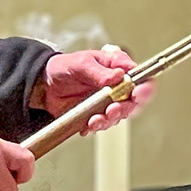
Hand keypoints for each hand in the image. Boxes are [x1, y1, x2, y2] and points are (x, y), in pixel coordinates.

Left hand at [30, 46, 156, 133]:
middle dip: (124, 109)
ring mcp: (107, 103)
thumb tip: (117, 76)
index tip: (137, 94)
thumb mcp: (81, 63)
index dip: (145, 88)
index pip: (142, 79)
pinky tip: (87, 125)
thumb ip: (99, 72)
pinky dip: (95, 127)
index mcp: (118, 69)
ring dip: (108, 120)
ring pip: (118, 116)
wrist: (46, 84)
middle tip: (112, 109)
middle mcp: (117, 87)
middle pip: (134, 103)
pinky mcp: (97, 115)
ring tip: (95, 119)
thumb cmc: (65, 67)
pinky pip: (102, 125)